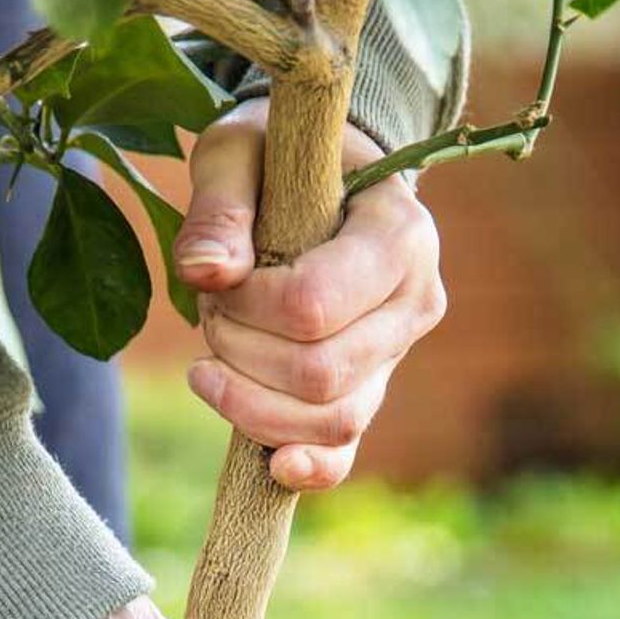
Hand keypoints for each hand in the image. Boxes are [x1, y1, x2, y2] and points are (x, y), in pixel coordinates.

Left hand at [174, 99, 445, 491]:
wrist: (319, 181)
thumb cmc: (278, 158)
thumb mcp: (239, 150)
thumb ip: (220, 206)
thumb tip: (204, 274)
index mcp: (400, 233)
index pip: (315, 306)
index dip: (248, 308)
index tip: (219, 279)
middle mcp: (415, 302)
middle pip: (320, 374)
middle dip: (242, 355)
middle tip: (211, 316)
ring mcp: (396, 357)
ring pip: (330, 421)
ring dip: (251, 405)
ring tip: (212, 364)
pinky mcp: (370, 394)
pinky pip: (345, 453)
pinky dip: (307, 467)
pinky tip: (271, 465)